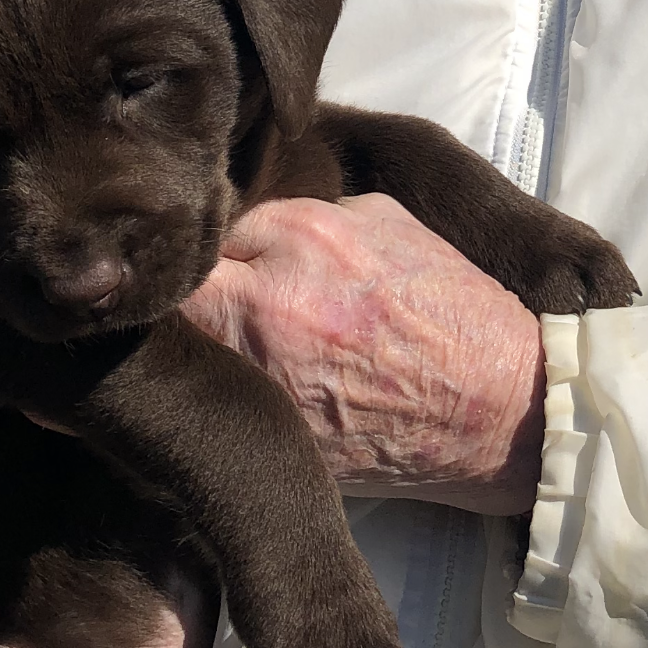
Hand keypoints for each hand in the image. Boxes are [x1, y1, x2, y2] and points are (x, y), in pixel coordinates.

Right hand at [182, 194, 548, 514]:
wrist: (506, 404)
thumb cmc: (397, 442)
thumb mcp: (287, 438)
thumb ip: (217, 390)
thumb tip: (142, 375)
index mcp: (258, 317)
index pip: (163, 290)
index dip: (156, 310)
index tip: (162, 331)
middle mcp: (292, 251)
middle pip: (207, 247)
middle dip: (212, 282)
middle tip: (238, 320)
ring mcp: (339, 219)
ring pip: (261, 223)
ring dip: (264, 258)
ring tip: (297, 303)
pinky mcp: (378, 204)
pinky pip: (319, 217)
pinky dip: (320, 247)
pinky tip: (347, 287)